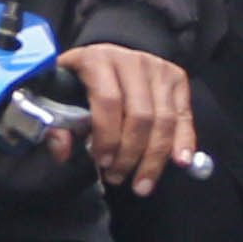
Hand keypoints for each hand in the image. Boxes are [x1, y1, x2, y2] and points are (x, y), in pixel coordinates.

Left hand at [52, 41, 195, 194]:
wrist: (110, 57)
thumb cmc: (82, 81)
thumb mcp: (62, 94)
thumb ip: (58, 124)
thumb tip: (62, 152)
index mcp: (98, 59)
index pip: (108, 101)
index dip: (106, 136)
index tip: (100, 162)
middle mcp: (132, 60)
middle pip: (140, 115)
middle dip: (129, 154)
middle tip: (117, 178)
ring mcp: (158, 68)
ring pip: (164, 120)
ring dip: (153, 159)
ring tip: (141, 184)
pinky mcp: (177, 78)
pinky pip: (184, 116)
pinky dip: (184, 141)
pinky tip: (180, 162)